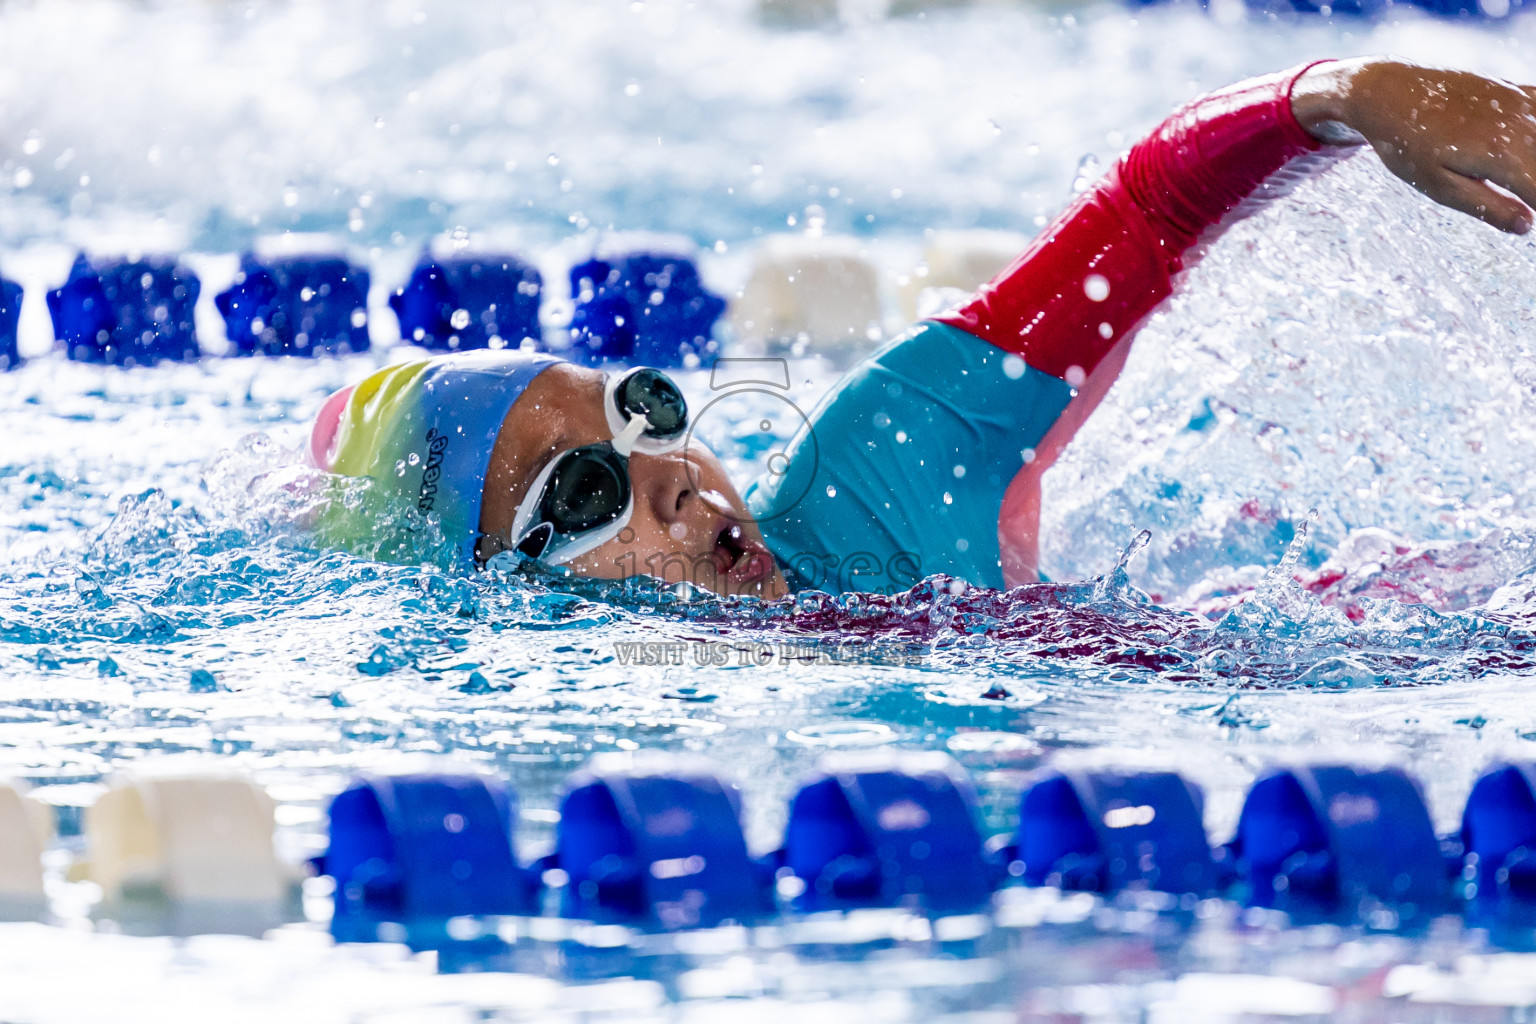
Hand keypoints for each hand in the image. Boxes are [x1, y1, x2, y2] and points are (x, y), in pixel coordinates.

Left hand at [1292, 58, 1535, 233]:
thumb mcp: (1439, 186)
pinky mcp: (1515, 89)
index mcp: (1499, 154)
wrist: (1388, 92)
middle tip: (1521, 199)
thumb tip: (1527, 226)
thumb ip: (1486, 206)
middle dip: (1534, 188)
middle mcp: (1518, 124)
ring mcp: (1519, 101)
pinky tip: (1527, 149)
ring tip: (1518, 180)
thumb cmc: (1407, 146)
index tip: (1529, 220)